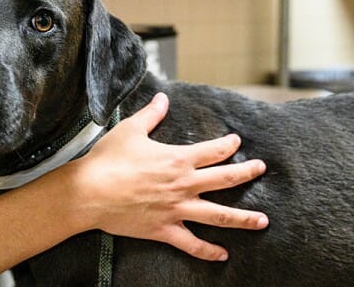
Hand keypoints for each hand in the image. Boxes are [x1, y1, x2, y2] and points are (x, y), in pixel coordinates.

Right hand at [70, 92, 267, 260]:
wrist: (91, 192)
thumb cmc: (109, 159)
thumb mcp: (131, 130)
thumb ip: (151, 114)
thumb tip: (163, 98)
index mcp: (177, 159)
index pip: (213, 151)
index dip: (227, 145)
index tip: (236, 141)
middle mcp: (183, 185)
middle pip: (225, 179)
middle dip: (247, 173)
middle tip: (261, 169)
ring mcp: (177, 209)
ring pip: (218, 215)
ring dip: (243, 218)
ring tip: (262, 220)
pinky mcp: (165, 229)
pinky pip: (192, 244)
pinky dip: (208, 251)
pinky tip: (223, 255)